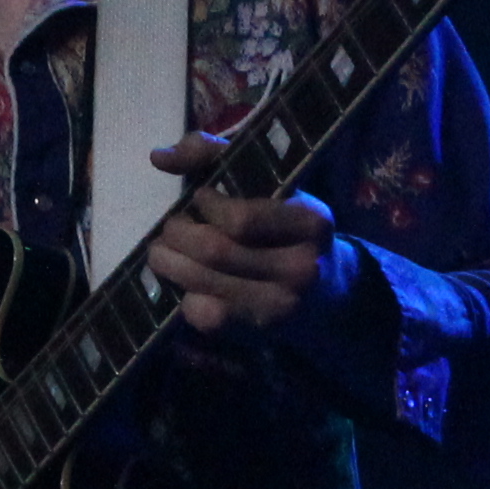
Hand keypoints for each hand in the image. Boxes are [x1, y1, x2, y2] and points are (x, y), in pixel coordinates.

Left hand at [143, 134, 339, 334]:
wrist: (330, 290)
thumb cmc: (286, 224)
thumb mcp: (268, 181)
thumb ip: (214, 156)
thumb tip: (159, 157)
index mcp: (310, 222)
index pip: (240, 219)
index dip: (207, 205)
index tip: (200, 198)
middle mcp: (301, 267)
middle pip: (215, 251)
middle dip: (177, 235)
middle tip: (169, 229)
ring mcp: (282, 305)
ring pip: (204, 283)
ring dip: (170, 264)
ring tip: (163, 253)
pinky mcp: (262, 332)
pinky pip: (207, 316)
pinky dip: (186, 299)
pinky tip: (188, 287)